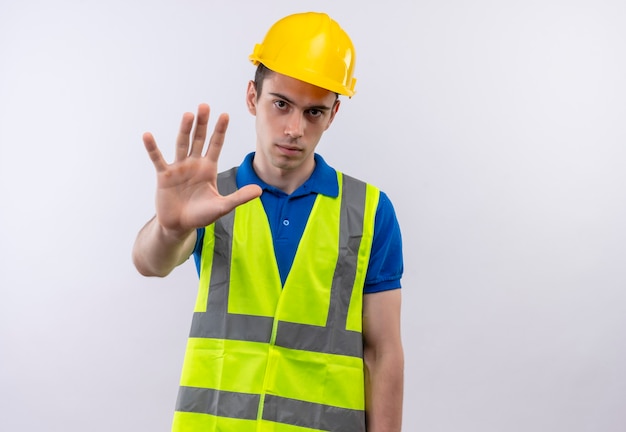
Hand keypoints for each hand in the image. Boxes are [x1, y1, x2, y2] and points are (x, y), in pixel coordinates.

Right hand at [142, 103, 261, 236]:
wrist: (180, 225)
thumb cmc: (201, 215)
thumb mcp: (222, 206)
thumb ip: (239, 197)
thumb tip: (260, 190)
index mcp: (208, 168)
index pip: (216, 145)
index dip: (220, 131)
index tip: (225, 115)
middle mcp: (194, 164)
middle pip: (199, 139)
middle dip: (202, 123)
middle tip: (205, 106)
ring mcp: (178, 168)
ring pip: (182, 144)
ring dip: (184, 130)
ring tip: (188, 115)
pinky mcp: (164, 176)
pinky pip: (158, 159)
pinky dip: (152, 148)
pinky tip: (148, 136)